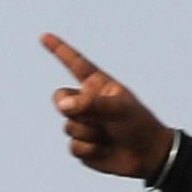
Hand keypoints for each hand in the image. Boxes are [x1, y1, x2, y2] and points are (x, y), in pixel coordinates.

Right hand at [42, 34, 178, 184]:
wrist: (147, 155)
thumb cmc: (137, 124)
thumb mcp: (117, 108)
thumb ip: (90, 103)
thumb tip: (63, 105)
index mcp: (98, 86)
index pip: (75, 64)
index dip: (59, 50)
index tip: (44, 36)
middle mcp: (87, 102)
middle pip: (59, 97)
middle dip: (72, 107)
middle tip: (94, 116)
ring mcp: (83, 124)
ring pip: (68, 125)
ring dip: (90, 133)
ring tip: (109, 135)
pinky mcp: (82, 146)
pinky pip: (73, 146)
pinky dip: (90, 150)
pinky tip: (105, 150)